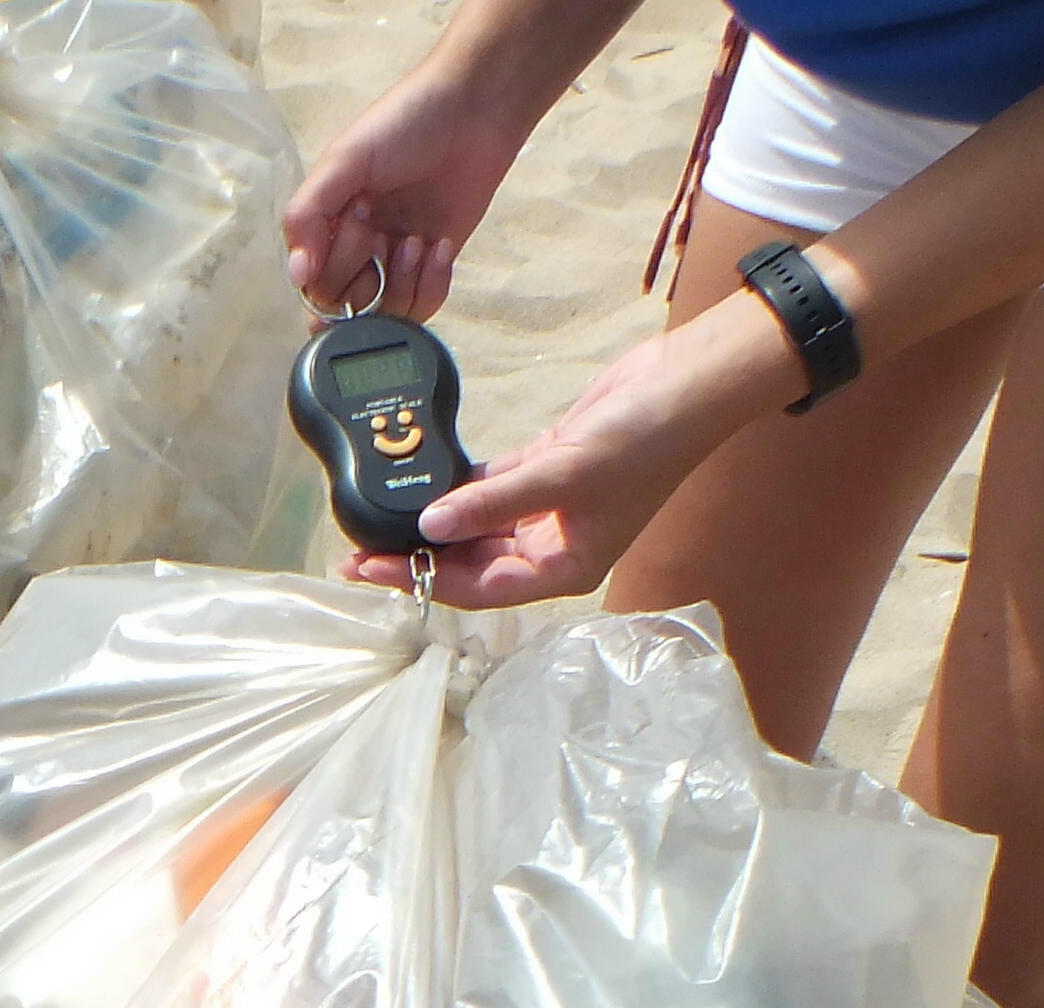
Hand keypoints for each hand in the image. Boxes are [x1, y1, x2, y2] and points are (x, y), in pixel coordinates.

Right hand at [283, 74, 538, 319]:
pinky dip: (431, 286)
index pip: (310, 284)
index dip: (331, 268)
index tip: (355, 219)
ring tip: (417, 241)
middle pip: (345, 305)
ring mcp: (396, 259)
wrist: (474, 109)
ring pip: (385, 315)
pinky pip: (422, 306)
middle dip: (365, 274)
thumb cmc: (404, 123)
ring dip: (401, 284)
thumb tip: (297, 275)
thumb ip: (307, 215)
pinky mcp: (434, 265)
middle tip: (381, 228)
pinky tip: (439, 247)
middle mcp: (357, 247)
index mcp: (326, 222)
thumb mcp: (343, 160)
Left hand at [341, 297, 795, 605]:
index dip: (419, 580)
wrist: (687, 383)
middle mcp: (554, 547)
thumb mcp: (564, 473)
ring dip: (432, 524)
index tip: (367, 569)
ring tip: (376, 518)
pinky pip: (489, 489)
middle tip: (356, 547)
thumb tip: (429, 524)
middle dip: (416, 557)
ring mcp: (549, 509)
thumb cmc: (644, 439)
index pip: (476, 589)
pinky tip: (420, 484)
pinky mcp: (547, 469)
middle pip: (469, 563)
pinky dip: (457, 488)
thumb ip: (493, 500)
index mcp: (564, 568)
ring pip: (476, 527)